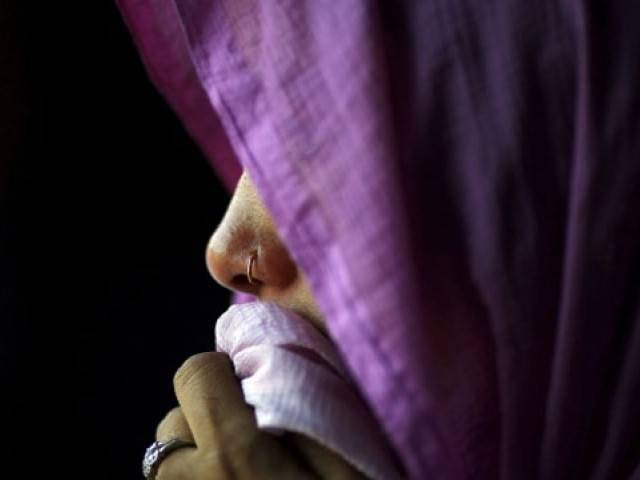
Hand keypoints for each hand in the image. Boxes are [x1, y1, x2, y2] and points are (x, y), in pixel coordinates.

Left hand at [153, 352, 366, 478]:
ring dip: (196, 459)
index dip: (222, 372)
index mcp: (235, 456)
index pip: (194, 375)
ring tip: (240, 476)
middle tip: (250, 439)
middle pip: (172, 422)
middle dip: (205, 420)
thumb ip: (309, 406)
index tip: (250, 387)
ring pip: (167, 466)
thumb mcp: (348, 469)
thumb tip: (271, 360)